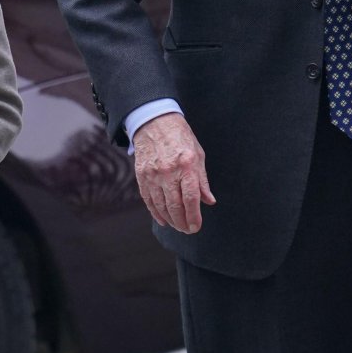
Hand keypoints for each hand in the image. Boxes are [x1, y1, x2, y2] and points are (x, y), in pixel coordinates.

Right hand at [132, 113, 215, 233]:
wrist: (155, 122)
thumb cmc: (181, 138)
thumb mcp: (198, 155)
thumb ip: (202, 181)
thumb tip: (209, 201)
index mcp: (187, 165)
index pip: (191, 198)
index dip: (194, 216)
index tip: (196, 227)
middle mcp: (169, 172)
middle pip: (175, 205)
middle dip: (182, 222)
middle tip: (187, 230)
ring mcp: (153, 174)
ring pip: (161, 205)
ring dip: (170, 219)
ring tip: (177, 226)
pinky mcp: (142, 175)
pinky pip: (148, 199)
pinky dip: (155, 212)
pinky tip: (163, 220)